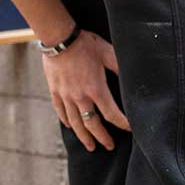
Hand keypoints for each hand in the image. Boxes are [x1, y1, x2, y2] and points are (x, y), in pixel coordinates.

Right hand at [43, 30, 130, 150]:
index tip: (129, 129)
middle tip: (108, 146)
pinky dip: (66, 121)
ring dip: (84, 136)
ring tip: (90, 146)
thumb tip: (129, 78)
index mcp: (96, 89)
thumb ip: (119, 67)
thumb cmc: (85, 44)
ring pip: (75, 123)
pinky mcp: (55, 91)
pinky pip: (60, 111)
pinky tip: (70, 127)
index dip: (122, 124)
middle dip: (102, 138)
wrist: (58, 38)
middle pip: (92, 125)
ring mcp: (66, 96)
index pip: (112, 114)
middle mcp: (80, 97)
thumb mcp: (108, 53)